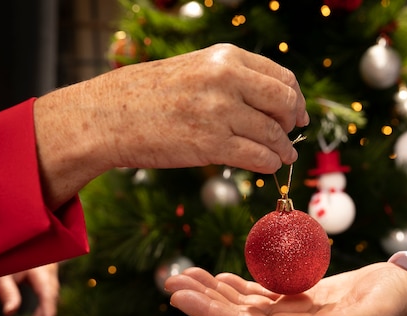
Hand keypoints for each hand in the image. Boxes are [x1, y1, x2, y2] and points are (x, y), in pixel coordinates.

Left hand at [0, 263, 59, 315]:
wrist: (13, 243)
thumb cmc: (5, 258)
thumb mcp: (1, 274)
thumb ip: (7, 292)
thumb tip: (10, 314)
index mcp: (41, 269)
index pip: (47, 293)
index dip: (48, 310)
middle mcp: (50, 272)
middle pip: (50, 298)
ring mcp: (51, 274)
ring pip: (50, 298)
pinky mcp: (47, 278)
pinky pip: (48, 296)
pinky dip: (42, 309)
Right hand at [35, 43, 308, 209]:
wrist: (108, 115)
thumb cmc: (149, 95)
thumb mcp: (195, 70)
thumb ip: (233, 80)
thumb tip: (271, 102)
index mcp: (225, 58)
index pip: (282, 77)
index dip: (296, 99)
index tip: (298, 115)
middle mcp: (227, 80)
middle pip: (284, 103)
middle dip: (292, 123)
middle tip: (290, 136)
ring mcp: (219, 112)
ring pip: (274, 134)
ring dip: (283, 150)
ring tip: (284, 157)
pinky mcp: (211, 144)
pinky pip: (258, 157)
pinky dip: (269, 164)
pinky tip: (268, 167)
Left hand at [165, 263, 406, 315]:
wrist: (402, 295)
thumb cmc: (390, 305)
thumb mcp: (369, 315)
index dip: (210, 314)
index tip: (180, 297)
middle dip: (202, 300)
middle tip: (170, 280)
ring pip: (242, 304)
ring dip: (213, 289)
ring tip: (185, 272)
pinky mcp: (294, 301)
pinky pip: (258, 293)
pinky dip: (236, 284)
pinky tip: (220, 275)